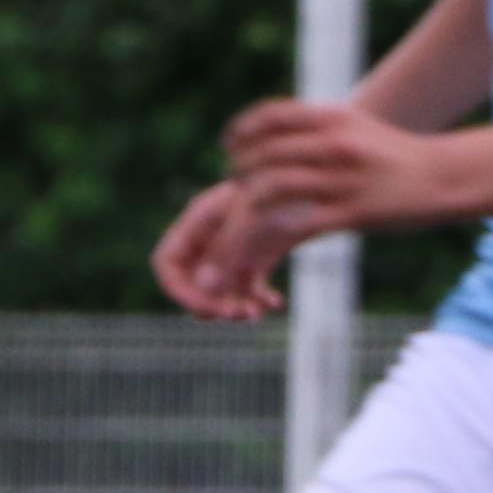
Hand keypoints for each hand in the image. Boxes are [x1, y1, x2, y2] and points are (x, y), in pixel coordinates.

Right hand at [149, 179, 294, 320]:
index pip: (167, 264)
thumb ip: (226, 252)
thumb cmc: (289, 189)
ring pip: (219, 291)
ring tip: (257, 313)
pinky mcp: (259, 255)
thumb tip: (205, 294)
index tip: (212, 309)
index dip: (180, 291)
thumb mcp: (254, 216)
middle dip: (210, 304)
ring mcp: (235, 247)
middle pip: (192, 283)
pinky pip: (246, 288)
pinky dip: (257, 300)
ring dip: (233, 307)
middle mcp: (213, 235)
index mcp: (200, 221)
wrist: (325, 177)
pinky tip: (277, 303)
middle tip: (239, 314)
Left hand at [223, 97, 459, 240]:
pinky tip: (260, 250)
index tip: (231, 145)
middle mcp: (334, 144)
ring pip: (270, 189)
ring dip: (246, 205)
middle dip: (239, 172)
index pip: (267, 117)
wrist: (448, 177)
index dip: (240, 132)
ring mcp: (343, 179)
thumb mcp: (358, 125)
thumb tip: (274, 129)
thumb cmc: (398, 155)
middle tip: (236, 185)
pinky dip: (269, 240)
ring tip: (244, 216)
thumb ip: (317, 125)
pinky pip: (294, 225)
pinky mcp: (352, 213)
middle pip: (262, 155)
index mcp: (333, 117)